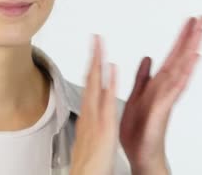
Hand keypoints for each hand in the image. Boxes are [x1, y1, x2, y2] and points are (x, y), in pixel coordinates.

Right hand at [70, 34, 117, 174]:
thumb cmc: (90, 162)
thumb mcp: (90, 136)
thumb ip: (91, 121)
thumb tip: (92, 111)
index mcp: (89, 115)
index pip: (90, 85)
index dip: (92, 66)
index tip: (95, 50)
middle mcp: (90, 113)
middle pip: (90, 80)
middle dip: (93, 58)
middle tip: (95, 38)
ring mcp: (96, 117)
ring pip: (95, 85)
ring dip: (98, 63)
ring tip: (99, 44)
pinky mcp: (105, 125)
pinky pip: (107, 100)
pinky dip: (109, 83)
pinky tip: (112, 69)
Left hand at [120, 15, 201, 173]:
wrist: (141, 153)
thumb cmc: (140, 130)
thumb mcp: (137, 96)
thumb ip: (143, 77)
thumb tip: (148, 58)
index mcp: (158, 84)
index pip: (172, 56)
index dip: (180, 38)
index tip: (189, 21)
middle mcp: (166, 88)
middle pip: (181, 58)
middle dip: (191, 37)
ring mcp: (167, 97)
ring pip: (181, 69)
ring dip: (191, 50)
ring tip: (200, 32)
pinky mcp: (163, 107)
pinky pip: (174, 87)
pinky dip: (184, 73)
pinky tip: (192, 61)